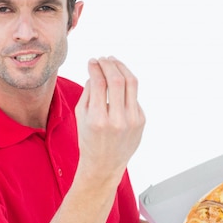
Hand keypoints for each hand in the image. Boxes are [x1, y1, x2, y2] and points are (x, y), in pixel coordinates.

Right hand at [75, 57, 144, 185]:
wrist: (104, 164)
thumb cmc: (89, 138)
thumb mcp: (81, 116)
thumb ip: (88, 92)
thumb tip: (96, 70)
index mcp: (98, 119)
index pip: (98, 83)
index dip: (95, 68)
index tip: (92, 61)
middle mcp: (118, 120)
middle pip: (118, 80)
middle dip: (110, 64)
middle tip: (104, 58)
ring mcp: (133, 120)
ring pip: (132, 83)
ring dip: (122, 68)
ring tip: (113, 62)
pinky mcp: (141, 120)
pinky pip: (134, 96)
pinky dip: (126, 86)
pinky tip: (119, 83)